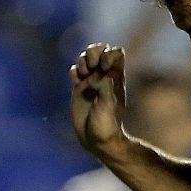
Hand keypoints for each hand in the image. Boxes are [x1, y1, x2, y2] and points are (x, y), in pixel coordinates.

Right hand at [71, 42, 128, 157]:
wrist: (96, 140)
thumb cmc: (107, 124)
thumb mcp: (108, 105)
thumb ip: (106, 87)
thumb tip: (100, 75)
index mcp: (116, 78)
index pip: (116, 53)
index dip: (108, 54)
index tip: (104, 67)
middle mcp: (104, 77)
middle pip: (99, 50)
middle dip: (93, 52)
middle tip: (91, 66)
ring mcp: (91, 82)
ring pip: (86, 59)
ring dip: (82, 61)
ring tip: (83, 75)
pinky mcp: (80, 89)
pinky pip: (75, 71)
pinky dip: (74, 71)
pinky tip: (76, 81)